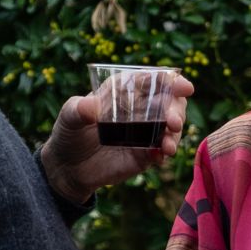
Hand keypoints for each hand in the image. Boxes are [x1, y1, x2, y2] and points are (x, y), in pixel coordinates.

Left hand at [39, 75, 195, 204]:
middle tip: (173, 122)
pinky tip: (160, 156)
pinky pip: (162, 150)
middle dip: (177, 110)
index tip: (184, 87)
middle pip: (169, 103)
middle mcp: (139, 109)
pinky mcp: (144, 154)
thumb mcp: (67, 117)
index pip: (151, 80)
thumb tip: (91, 105)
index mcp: (124, 91)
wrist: (67, 168)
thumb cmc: (68, 134)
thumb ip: (78, 109)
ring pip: (171, 127)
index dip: (170, 81)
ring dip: (175, 133)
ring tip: (168, 145)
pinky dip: (165, 151)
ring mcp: (144, 132)